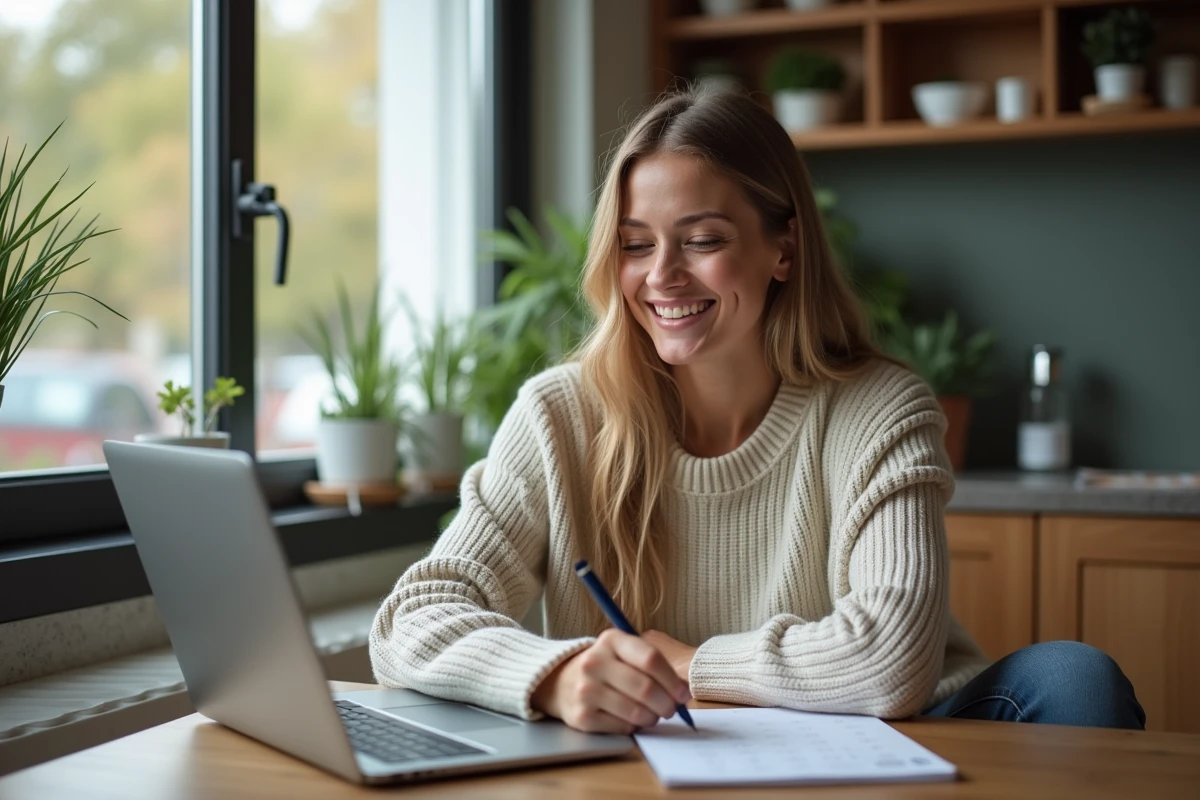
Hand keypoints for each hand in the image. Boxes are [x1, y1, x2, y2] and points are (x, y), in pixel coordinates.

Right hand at [530, 629, 691, 734]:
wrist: (560, 682)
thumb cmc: (605, 666)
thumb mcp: (622, 651)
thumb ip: (651, 663)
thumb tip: (682, 692)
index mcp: (611, 640)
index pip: (651, 659)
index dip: (672, 680)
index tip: (683, 693)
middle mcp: (595, 662)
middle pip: (646, 688)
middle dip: (667, 704)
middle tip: (671, 709)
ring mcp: (586, 690)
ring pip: (636, 712)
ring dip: (653, 717)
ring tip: (652, 714)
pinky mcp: (582, 717)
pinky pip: (623, 727)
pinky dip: (635, 726)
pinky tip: (631, 718)